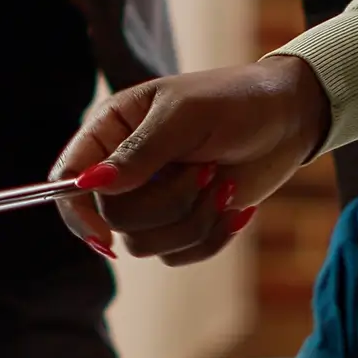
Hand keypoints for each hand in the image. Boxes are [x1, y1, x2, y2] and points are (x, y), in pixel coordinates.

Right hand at [49, 57, 330, 265]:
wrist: (289, 120)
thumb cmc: (234, 102)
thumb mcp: (185, 116)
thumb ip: (138, 153)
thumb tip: (90, 186)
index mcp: (112, 130)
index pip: (69, 178)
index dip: (78, 211)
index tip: (105, 234)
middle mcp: (126, 169)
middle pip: (113, 220)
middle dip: (166, 204)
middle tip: (203, 170)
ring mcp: (154, 200)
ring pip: (145, 245)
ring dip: (192, 219)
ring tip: (220, 181)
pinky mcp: (184, 224)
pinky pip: (179, 256)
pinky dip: (212, 236)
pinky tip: (233, 205)